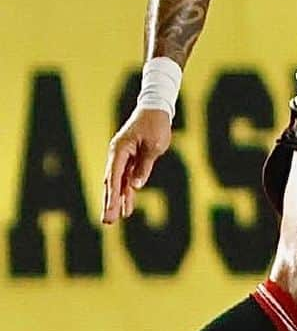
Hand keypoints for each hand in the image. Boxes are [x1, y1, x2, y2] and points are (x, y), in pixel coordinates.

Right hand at [102, 108, 172, 224]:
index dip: (113, 195)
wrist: (155, 109)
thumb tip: (135, 185)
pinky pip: (126, 179)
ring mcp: (123, 159)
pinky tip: (126, 208)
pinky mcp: (130, 160)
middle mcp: (117, 156)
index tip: (111, 210)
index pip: (114, 176)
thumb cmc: (155, 125)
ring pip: (118, 183)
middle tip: (107, 221)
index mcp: (120, 150)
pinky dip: (126, 192)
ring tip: (113, 219)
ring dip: (117, 201)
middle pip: (112, 182)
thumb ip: (144, 166)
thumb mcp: (153, 146)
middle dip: (110, 202)